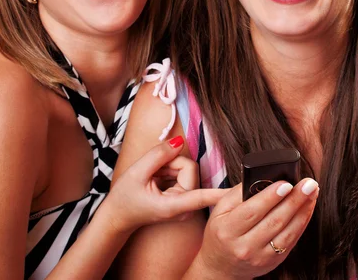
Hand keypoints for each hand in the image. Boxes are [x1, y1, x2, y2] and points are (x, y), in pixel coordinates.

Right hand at [104, 136, 228, 232]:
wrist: (117, 216)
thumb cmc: (124, 199)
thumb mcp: (136, 173)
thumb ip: (159, 155)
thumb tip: (179, 141)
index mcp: (174, 206)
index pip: (202, 196)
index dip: (220, 193)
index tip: (240, 191)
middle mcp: (184, 207)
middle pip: (190, 169)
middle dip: (170, 163)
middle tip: (152, 171)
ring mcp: (185, 204)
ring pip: (186, 169)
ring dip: (168, 167)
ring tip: (152, 178)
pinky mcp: (184, 197)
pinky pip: (183, 174)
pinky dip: (168, 172)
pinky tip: (156, 180)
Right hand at [194, 177, 318, 279]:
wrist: (221, 266)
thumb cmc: (221, 232)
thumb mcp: (220, 210)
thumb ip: (238, 193)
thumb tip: (261, 178)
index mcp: (227, 230)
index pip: (252, 212)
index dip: (270, 197)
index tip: (286, 183)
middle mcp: (244, 246)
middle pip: (274, 221)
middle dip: (294, 200)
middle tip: (308, 184)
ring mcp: (260, 256)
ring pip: (287, 232)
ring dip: (303, 210)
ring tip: (312, 192)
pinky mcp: (274, 261)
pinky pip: (292, 240)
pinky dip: (302, 222)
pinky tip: (308, 207)